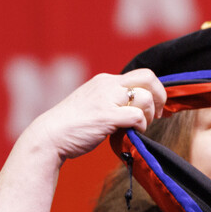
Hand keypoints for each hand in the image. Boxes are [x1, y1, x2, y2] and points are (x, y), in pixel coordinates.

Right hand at [23, 68, 166, 161]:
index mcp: (105, 80)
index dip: (155, 90)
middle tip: (157, 115)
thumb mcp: (95, 102)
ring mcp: (107, 100)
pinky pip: (137, 116)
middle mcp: (107, 85)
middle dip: (160, 97)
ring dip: (149, 116)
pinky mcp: (106, 116)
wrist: (50, 136)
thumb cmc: (73, 125)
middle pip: (149, 78)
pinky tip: (132, 132)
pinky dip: (140, 126)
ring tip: (140, 126)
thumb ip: (113, 101)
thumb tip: (137, 108)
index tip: (155, 107)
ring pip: (145, 98)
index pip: (142, 75)